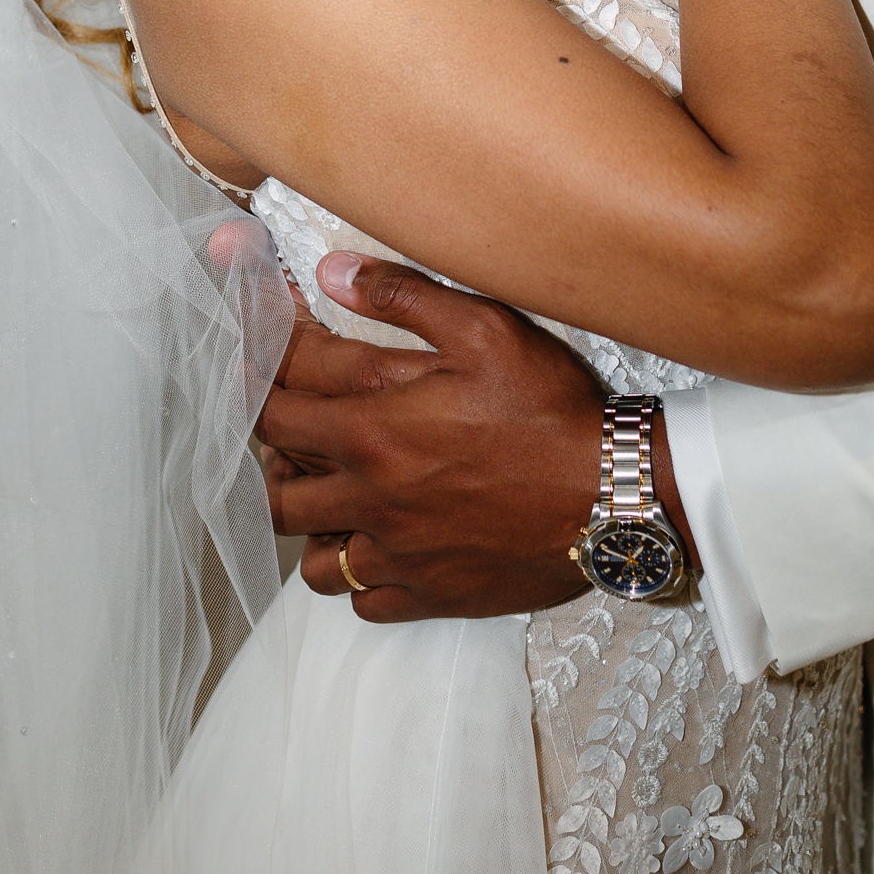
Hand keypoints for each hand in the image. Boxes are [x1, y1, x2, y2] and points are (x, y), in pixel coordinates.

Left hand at [257, 253, 609, 621]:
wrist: (615, 498)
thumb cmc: (551, 410)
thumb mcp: (484, 329)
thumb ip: (401, 297)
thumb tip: (331, 272)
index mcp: (371, 430)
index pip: (275, 406)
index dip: (258, 380)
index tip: (262, 364)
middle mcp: (369, 498)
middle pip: (276, 487)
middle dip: (275, 455)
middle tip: (296, 429)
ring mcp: (398, 554)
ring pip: (310, 557)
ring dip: (310, 523)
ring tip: (331, 493)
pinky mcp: (430, 594)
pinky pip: (361, 602)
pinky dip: (357, 577)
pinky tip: (378, 547)